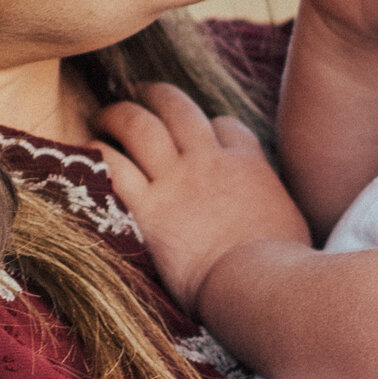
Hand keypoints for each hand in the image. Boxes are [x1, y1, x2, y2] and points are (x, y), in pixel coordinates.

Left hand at [97, 85, 310, 311]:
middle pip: (178, 108)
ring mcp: (177, 182)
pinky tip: (87, 150)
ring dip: (120, 114)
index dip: (210, 126)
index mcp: (247, 164)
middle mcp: (209, 162)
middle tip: (140, 93)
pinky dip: (97, 154)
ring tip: (107, 115)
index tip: (201, 136)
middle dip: (156, 95)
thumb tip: (272, 214)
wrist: (257, 285)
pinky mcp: (149, 209)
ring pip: (141, 126)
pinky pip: (114, 167)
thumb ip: (272, 204)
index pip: (225, 126)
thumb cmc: (281, 265)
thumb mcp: (290, 222)